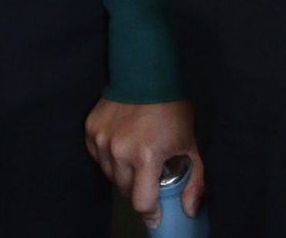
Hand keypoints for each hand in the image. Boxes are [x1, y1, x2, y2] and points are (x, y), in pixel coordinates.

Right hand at [86, 97, 202, 227]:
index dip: (151, 213)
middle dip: (138, 190)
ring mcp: (102, 139)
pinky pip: (98, 157)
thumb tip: (190, 210)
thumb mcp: (190, 145)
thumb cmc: (172, 108)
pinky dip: (109, 158)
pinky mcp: (91, 129)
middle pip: (124, 191)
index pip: (141, 203)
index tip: (156, 213)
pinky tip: (122, 145)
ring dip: (123, 174)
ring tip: (137, 158)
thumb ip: (194, 181)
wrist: (146, 71)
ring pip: (110, 175)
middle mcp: (119, 151)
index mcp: (146, 156)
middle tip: (150, 177)